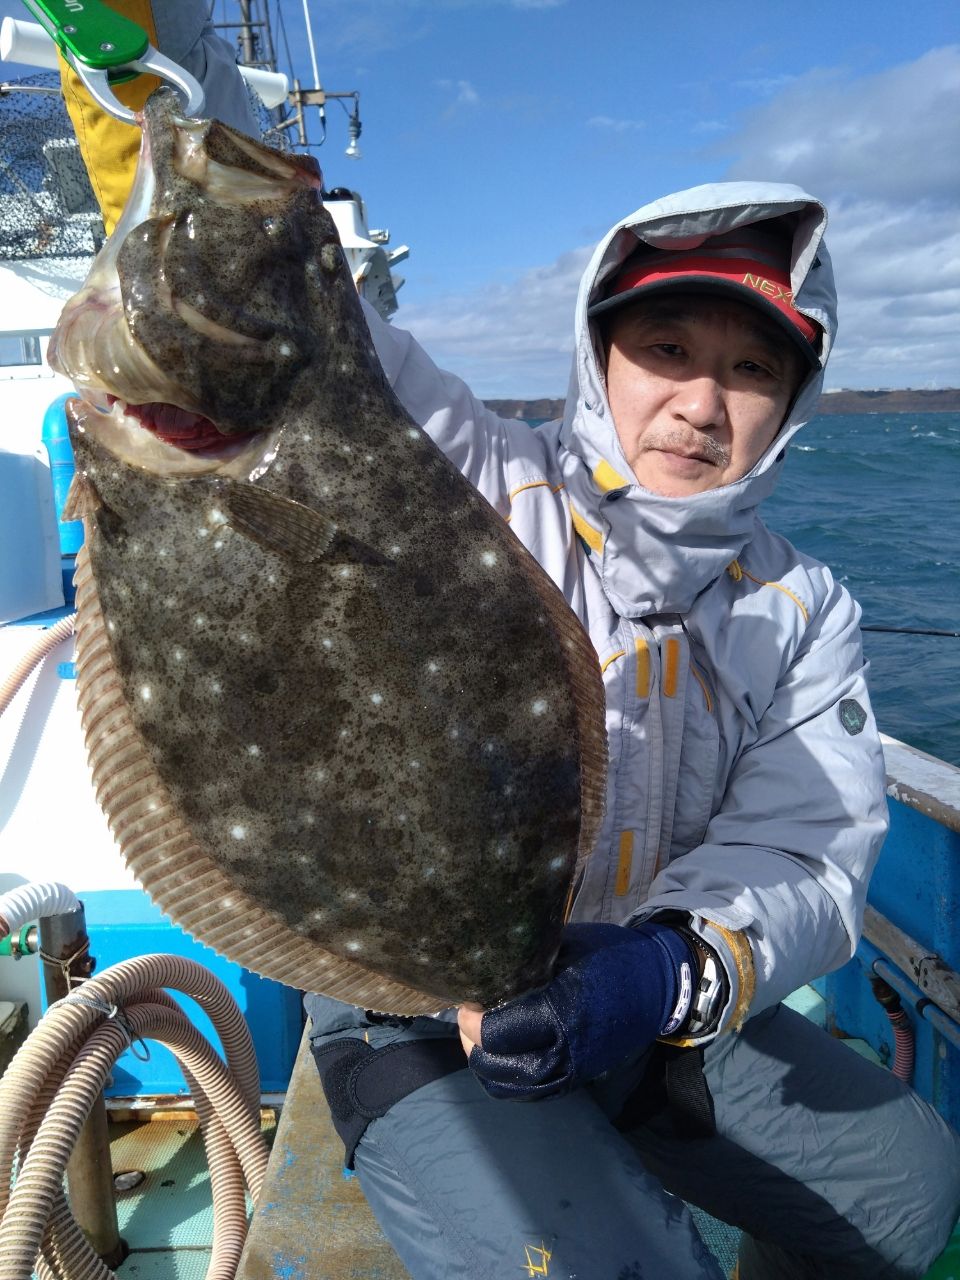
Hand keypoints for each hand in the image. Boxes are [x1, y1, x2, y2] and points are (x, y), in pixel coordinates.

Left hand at [457, 922, 694, 1099]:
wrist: (659, 987)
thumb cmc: (610, 956)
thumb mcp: (567, 947)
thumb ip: (528, 964)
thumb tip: (486, 965)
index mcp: (561, 1012)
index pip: (498, 1033)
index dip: (472, 1020)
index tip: (467, 1001)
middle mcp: (564, 1050)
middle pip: (496, 1066)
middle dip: (473, 1043)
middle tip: (468, 1017)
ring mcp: (571, 1071)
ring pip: (508, 1086)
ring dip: (486, 1064)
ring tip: (479, 1037)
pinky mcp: (576, 1080)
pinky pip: (530, 1092)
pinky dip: (507, 1078)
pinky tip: (502, 1053)